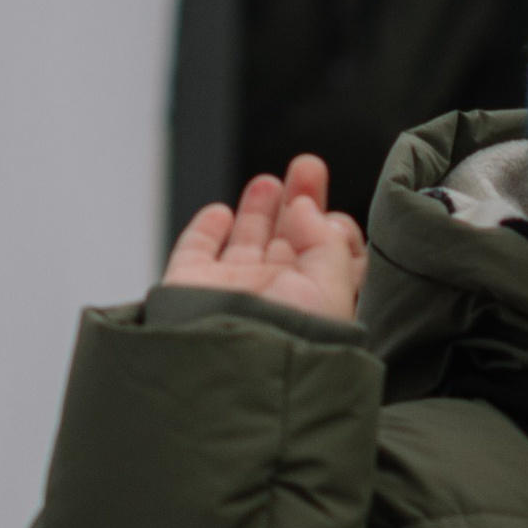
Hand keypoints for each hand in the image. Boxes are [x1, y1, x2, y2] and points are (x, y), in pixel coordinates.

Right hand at [163, 156, 364, 325]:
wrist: (234, 362)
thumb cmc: (291, 336)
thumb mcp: (331, 287)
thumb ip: (326, 241)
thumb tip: (306, 206)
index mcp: (315, 304)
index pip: (328, 259)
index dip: (333, 230)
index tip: (335, 215)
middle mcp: (274, 299)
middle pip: (290, 242)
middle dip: (299, 201)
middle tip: (307, 166)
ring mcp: (232, 293)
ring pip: (246, 243)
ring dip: (258, 210)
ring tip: (270, 182)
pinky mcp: (191, 288)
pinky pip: (196, 252)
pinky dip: (206, 231)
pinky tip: (220, 213)